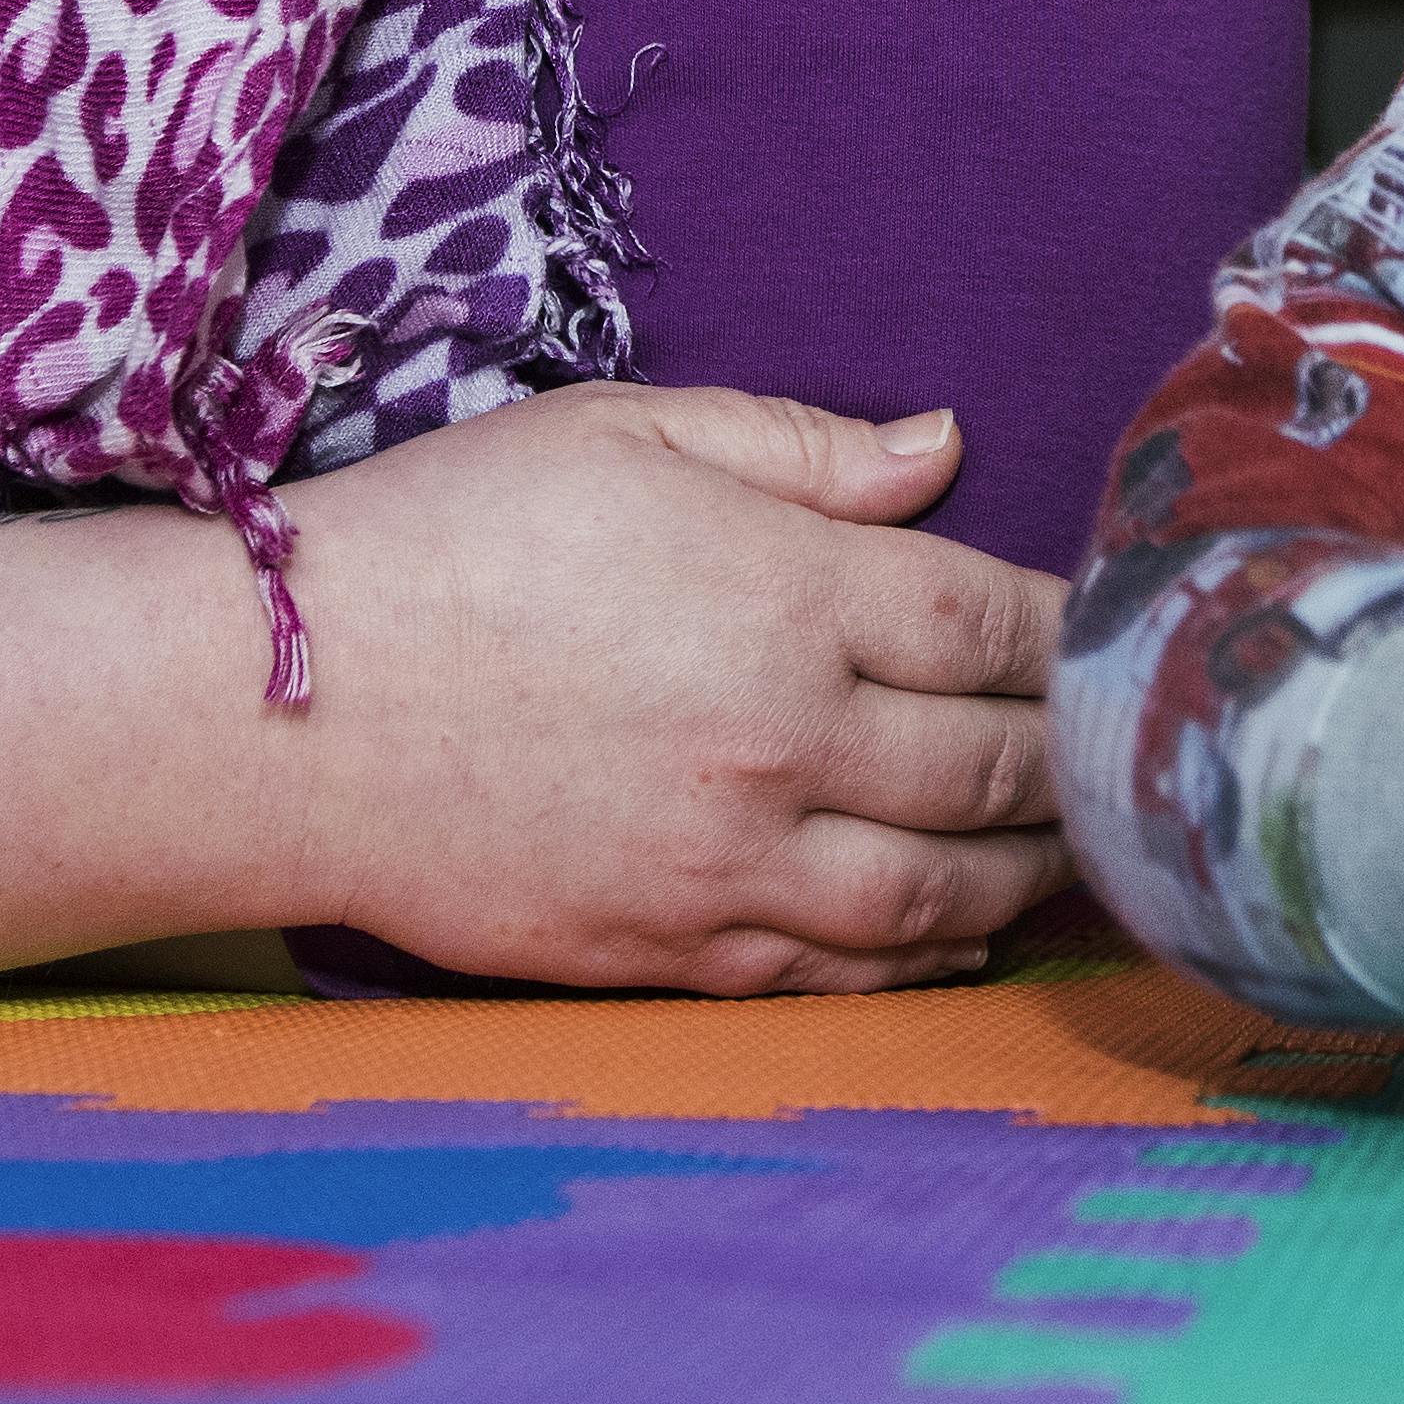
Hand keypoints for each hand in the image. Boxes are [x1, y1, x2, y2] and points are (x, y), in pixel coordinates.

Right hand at [263, 384, 1067, 998]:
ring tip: (1074, 853)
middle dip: (1076, 760)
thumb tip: (944, 453)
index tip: (1115, 631)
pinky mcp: (668, 949)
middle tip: (1125, 753)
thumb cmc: (450, 536)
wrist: (278, 706)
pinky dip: (921, 960)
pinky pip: (837, 972)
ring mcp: (728, 861)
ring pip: (939, 892)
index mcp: (787, 594)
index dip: (1074, 630)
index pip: (997, 624)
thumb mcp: (625, 431)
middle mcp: (783, 739)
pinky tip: (958, 936)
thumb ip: (802, 447)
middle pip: (997, 766)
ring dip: (1029, 876)